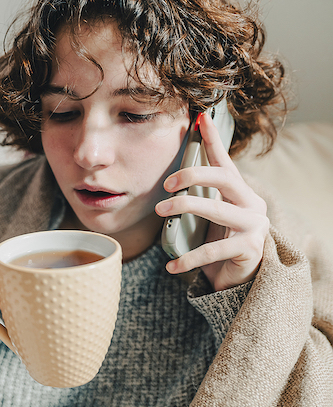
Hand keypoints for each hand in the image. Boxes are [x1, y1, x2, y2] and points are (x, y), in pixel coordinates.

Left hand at [155, 113, 269, 290]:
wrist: (240, 280)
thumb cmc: (221, 242)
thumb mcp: (209, 216)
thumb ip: (199, 198)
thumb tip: (171, 180)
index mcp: (240, 193)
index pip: (224, 162)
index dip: (213, 140)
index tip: (201, 118)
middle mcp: (252, 204)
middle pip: (224, 178)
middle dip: (193, 175)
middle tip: (166, 184)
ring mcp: (254, 226)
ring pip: (217, 210)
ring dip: (184, 208)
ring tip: (160, 210)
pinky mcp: (249, 249)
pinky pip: (214, 251)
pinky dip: (189, 259)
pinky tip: (171, 266)